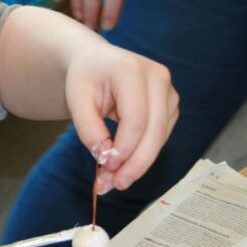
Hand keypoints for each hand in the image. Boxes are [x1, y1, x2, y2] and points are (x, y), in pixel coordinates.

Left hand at [64, 43, 177, 192]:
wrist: (95, 61)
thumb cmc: (84, 77)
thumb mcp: (76, 99)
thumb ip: (87, 127)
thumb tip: (104, 156)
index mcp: (132, 71)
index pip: (136, 121)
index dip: (124, 150)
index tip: (106, 169)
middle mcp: (158, 78)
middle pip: (154, 132)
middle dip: (135, 164)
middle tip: (115, 185)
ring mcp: (169, 91)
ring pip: (160, 138)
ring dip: (138, 163)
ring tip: (112, 179)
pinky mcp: (170, 104)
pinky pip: (160, 136)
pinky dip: (143, 153)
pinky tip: (124, 164)